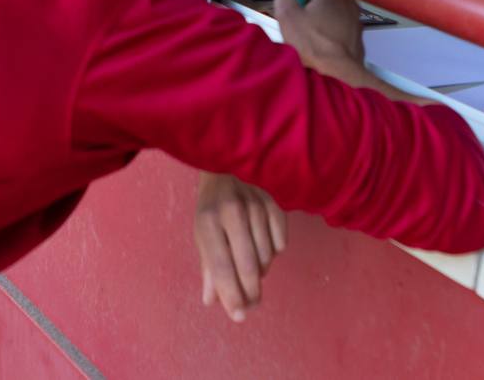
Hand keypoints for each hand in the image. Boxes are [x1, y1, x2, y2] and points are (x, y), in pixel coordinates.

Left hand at [195, 173, 286, 322]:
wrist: (228, 167)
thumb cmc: (212, 207)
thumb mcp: (202, 234)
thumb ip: (208, 267)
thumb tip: (212, 300)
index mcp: (207, 221)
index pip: (221, 266)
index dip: (230, 295)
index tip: (238, 315)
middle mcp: (232, 212)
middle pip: (248, 265)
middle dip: (251, 292)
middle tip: (251, 305)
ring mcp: (256, 206)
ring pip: (266, 256)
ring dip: (260, 270)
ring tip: (251, 267)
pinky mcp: (275, 203)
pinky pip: (281, 242)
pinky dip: (274, 252)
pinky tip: (263, 245)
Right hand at [272, 0, 363, 73]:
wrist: (338, 73)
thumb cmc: (313, 43)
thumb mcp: (287, 16)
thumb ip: (283, 0)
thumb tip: (287, 0)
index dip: (296, 1)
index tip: (292, 15)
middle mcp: (348, 3)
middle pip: (321, 3)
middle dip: (309, 14)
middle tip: (300, 30)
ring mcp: (356, 22)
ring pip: (331, 19)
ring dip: (321, 27)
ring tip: (312, 43)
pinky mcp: (359, 40)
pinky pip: (339, 35)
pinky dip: (331, 40)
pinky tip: (324, 51)